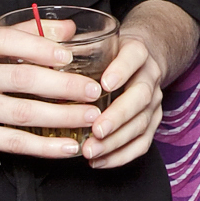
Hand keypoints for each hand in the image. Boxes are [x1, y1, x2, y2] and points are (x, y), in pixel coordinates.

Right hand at [0, 20, 104, 160]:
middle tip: (94, 90)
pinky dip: (44, 147)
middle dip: (63, 86)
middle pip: (21, 79)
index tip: (69, 55)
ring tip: (91, 116)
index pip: (4, 40)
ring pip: (22, 113)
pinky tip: (68, 146)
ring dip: (62, 116)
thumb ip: (21, 36)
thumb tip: (69, 29)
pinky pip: (13, 142)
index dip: (38, 47)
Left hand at [81, 29, 166, 169]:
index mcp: (136, 51)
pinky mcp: (152, 122)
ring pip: (142, 124)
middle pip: (140, 97)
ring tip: (91, 151)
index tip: (104, 84)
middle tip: (96, 130)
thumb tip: (45, 47)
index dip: (121, 70)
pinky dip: (121, 156)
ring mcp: (154, 101)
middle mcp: (149, 76)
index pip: (133, 57)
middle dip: (118, 116)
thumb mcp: (96, 39)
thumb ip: (75, 42)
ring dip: (116, 141)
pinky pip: (142, 143)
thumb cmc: (109, 51)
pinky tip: (99, 162)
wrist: (141, 60)